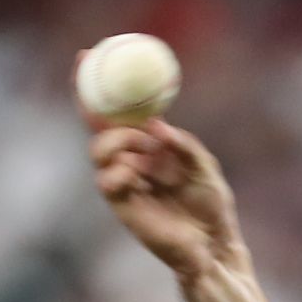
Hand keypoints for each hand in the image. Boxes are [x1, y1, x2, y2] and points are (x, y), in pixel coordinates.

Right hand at [79, 73, 244, 280]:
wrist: (214, 246)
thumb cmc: (212, 207)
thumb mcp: (205, 167)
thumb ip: (183, 145)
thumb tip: (155, 126)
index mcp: (150, 146)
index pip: (118, 112)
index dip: (99, 86)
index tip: (87, 55)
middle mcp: (132, 161)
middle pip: (99, 130)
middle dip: (99, 113)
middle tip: (124, 117)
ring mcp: (125, 184)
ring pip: (99, 153)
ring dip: (117, 144)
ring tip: (142, 152)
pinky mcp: (123, 208)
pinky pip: (107, 183)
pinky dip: (119, 172)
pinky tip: (137, 175)